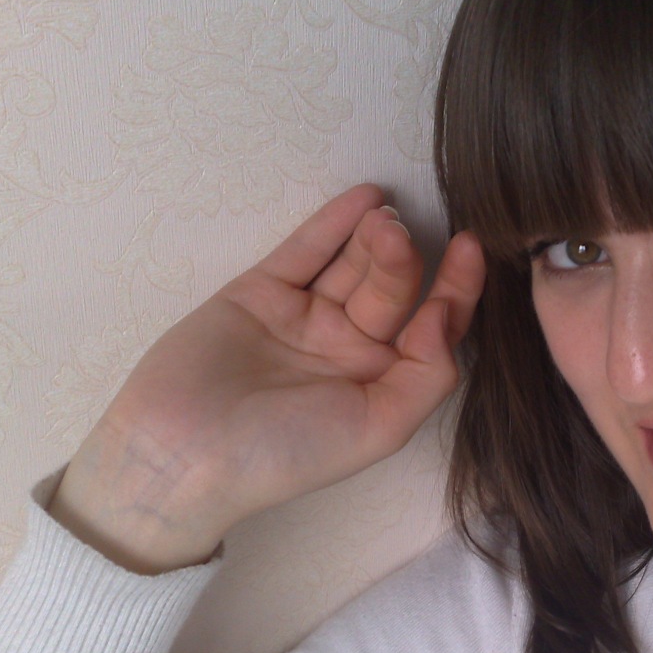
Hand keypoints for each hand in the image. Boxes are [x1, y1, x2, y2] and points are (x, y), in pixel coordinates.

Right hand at [50, 185, 485, 573]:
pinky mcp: (260, 292)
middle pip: (393, 291)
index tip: (471, 249)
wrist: (182, 453)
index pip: (433, 329)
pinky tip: (365, 198)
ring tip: (385, 215)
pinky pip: (305, 251)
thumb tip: (445, 317)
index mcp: (382, 384)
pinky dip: (334, 224)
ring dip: (374, 237)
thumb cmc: (286, 454)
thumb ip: (427, 375)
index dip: (456, 290)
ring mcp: (305, 317)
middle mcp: (349, 348)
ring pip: (352, 265)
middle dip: (403, 261)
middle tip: (398, 235)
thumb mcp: (378, 429)